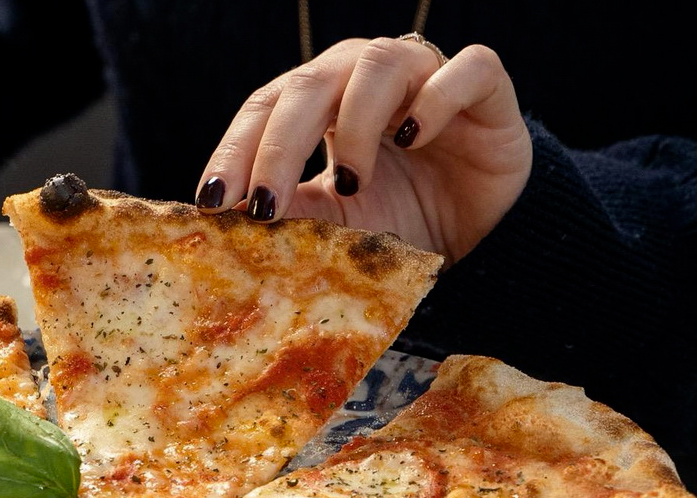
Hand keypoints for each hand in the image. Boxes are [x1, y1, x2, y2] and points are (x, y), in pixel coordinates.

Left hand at [195, 38, 530, 265]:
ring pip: (379, 65)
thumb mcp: (337, 223)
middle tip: (263, 205)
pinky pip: (464, 69)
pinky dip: (436, 99)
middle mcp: (364, 76)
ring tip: (351, 181)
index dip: (235, 150)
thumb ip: (294, 212)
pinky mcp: (484, 87)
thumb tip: (230, 221)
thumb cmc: (402, 217)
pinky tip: (416, 138)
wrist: (483, 232)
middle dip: (278, 147)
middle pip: (310, 85)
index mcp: (321, 100)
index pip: (266, 107)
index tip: (212, 201)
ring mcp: (425, 75)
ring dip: (355, 123)